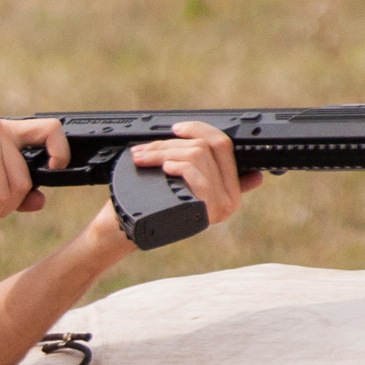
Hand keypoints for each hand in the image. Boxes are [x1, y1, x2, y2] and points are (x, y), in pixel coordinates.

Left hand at [129, 122, 262, 225]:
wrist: (133, 236)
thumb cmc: (156, 211)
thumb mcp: (182, 189)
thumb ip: (200, 172)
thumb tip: (217, 143)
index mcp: (230, 189)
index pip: (223, 145)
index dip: (199, 130)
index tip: (175, 129)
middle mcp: (230, 198)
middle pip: (206, 147)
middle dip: (170, 143)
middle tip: (143, 148)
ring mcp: (221, 205)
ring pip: (197, 155)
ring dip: (163, 152)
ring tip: (143, 158)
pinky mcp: (208, 210)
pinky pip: (195, 174)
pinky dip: (176, 166)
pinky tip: (163, 169)